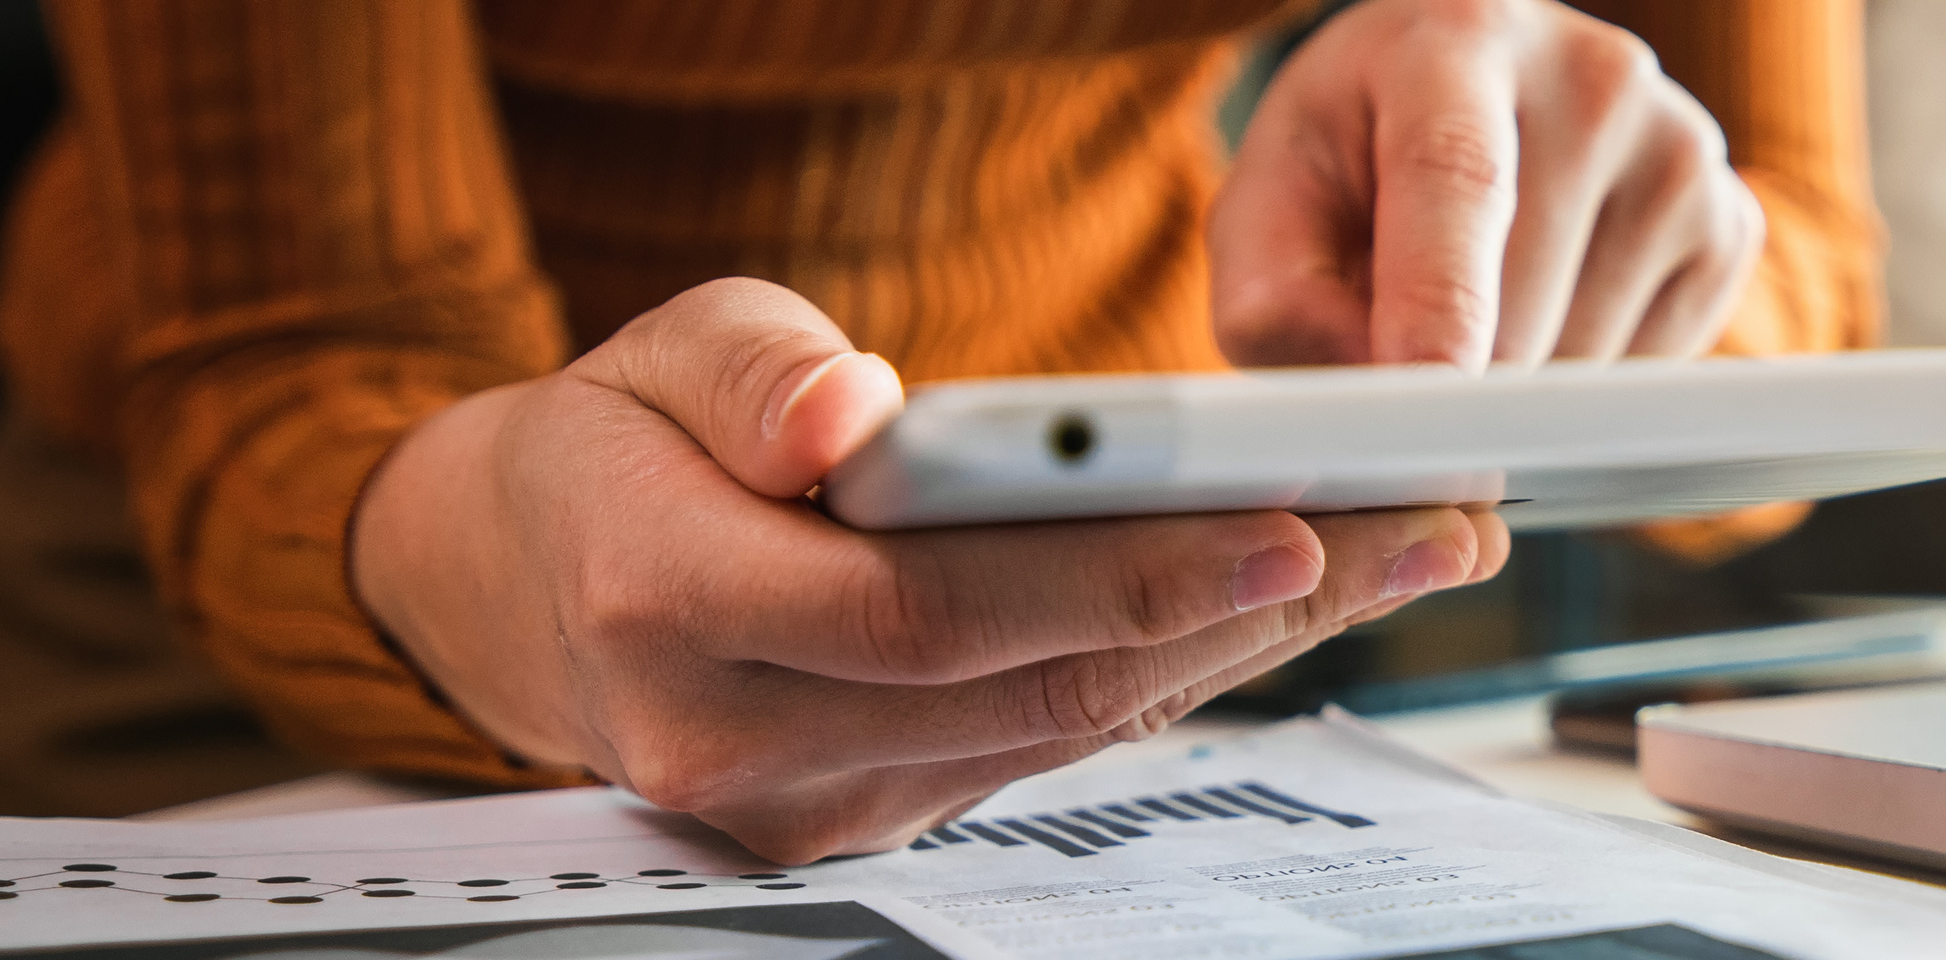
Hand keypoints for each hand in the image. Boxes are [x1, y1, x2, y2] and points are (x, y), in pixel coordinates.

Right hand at [350, 278, 1507, 863]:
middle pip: (1035, 686)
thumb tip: (853, 419)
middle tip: (1425, 530)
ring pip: (1066, 732)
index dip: (1121, 575)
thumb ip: (756, 377)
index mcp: (665, 601)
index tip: (1291, 521)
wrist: (520, 584)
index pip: (931, 608)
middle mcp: (733, 737)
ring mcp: (802, 808)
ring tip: (1401, 554)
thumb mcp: (664, 352)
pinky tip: (1291, 604)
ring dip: (1249, 644)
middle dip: (1254, 606)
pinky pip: (1050, 751)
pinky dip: (1178, 673)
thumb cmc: (618, 442)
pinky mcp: (861, 829)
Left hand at [1212, 0, 1763, 367]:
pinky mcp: (1730, 221)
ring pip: (1592, 361)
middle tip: (1396, 377)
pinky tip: (1547, 317)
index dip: (1440, 304)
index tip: (1423, 409)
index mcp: (1456, 40)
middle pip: (1524, 302)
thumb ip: (1278, 301)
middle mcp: (1591, 76)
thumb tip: (1363, 399)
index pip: (1457, 179)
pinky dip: (1590, 388)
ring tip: (1476, 315)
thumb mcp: (1274, 206)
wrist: (1473, 107)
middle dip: (1451, 393)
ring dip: (1519, 396)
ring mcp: (1680, 146)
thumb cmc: (1361, 160)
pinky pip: (1654, 372)